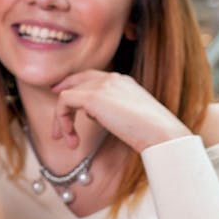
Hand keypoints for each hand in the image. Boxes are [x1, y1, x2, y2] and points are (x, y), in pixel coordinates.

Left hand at [51, 70, 190, 152]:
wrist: (161, 134)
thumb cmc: (152, 133)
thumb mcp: (131, 116)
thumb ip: (112, 110)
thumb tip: (92, 114)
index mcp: (123, 81)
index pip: (91, 77)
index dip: (73, 85)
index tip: (61, 100)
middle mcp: (112, 78)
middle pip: (76, 81)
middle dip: (62, 100)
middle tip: (57, 124)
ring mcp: (102, 85)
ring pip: (67, 94)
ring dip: (62, 120)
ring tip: (69, 141)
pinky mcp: (93, 96)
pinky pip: (64, 102)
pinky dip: (62, 120)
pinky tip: (71, 137)